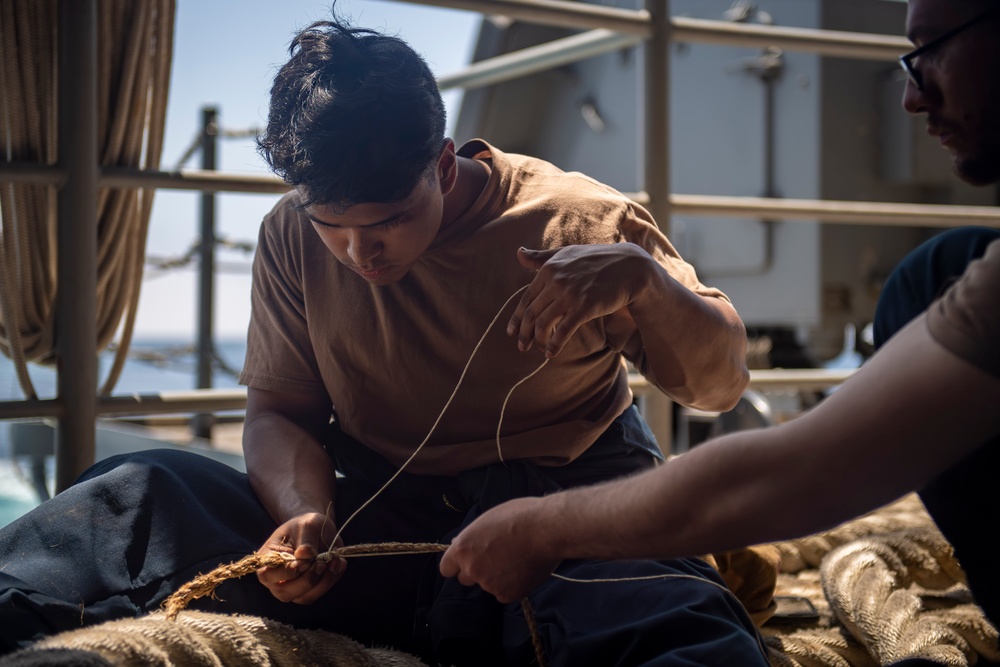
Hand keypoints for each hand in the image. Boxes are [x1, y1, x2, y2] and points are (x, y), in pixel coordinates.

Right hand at [256, 512, 346, 603]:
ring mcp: (292, 587)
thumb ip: (306, 538)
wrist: (315, 529)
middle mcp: (275, 578)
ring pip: (304, 597)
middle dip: (307, 580)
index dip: (286, 572)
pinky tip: (338, 563)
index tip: (304, 562)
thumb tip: (305, 554)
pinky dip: (330, 580)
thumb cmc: (305, 525)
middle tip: (322, 563)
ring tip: (334, 561)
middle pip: (285, 593)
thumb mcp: (307, 524)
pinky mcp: (307, 590)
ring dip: (322, 582)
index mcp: (267, 560)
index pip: (267, 575)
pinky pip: (317, 593)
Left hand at [440, 496, 560, 603]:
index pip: (446, 567)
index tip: (467, 562)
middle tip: (497, 558)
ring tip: (517, 559)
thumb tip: (465, 544)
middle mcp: (471, 569)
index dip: (457, 564)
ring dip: (497, 577)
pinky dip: (513, 585)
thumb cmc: (519, 517)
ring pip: (488, 585)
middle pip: (465, 578)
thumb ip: (473, 537)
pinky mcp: (507, 595)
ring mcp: (489, 585)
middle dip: (476, 571)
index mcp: (463, 549)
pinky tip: (525, 569)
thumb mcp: (488, 519)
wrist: (547, 530)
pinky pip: (505, 593)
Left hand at [508, 244, 653, 357]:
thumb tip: (518, 253)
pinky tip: (551, 353)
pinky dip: (555, 344)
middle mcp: (556, 281)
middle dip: (524, 333)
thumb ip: (541, 257)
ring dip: (538, 340)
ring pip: (545, 323)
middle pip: (532, 313)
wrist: (628, 268)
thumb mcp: (566, 254)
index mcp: (548, 269)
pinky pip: (564, 330)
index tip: (511, 332)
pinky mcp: (585, 307)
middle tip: (522, 346)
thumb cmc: (596, 261)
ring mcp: (570, 294)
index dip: (517, 318)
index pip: (526, 298)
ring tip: (538, 350)